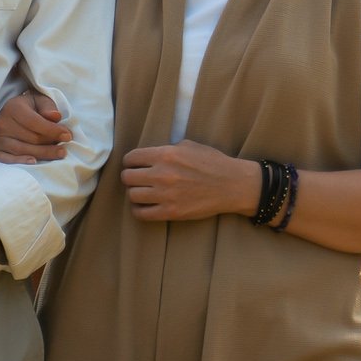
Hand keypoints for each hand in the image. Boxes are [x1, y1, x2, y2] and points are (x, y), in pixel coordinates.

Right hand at [0, 88, 73, 164]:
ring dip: (44, 153)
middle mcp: (3, 123)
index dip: (53, 131)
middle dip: (51, 143)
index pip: (36, 123)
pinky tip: (34, 162)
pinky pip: (7, 160)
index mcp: (14, 108)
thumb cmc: (30, 108)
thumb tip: (55, 117)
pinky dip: (20, 161)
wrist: (10, 116)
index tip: (68, 136)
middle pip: (32, 138)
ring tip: (59, 154)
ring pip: (24, 150)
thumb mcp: (39, 101)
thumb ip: (48, 107)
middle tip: (65, 148)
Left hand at [120, 141, 264, 225]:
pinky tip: (145, 206)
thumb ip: (167, 149)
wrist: (232, 185)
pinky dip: (139, 210)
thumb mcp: (189, 146)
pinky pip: (141, 214)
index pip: (131, 158)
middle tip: (137, 179)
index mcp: (166, 154)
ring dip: (135, 193)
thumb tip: (149, 156)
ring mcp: (166, 195)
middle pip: (127, 177)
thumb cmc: (213, 163)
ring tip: (142, 193)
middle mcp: (162, 174)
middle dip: (130, 177)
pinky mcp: (171, 212)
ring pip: (132, 195)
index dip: (130, 162)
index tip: (133, 165)